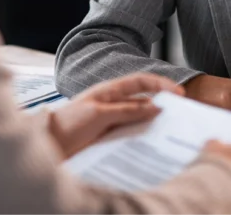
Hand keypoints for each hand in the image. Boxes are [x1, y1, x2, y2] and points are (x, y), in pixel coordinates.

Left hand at [48, 73, 182, 158]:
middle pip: (145, 102)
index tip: (179, 93)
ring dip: (154, 126)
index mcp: (110, 91)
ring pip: (140, 121)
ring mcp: (113, 121)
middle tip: (181, 118)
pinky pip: (132, 136)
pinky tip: (152, 147)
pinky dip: (143, 140)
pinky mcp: (110, 138)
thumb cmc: (68, 122)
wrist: (49, 144)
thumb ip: (127, 110)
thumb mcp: (99, 114)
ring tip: (170, 135)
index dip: (161, 84)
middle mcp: (114, 104)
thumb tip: (156, 107)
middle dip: (163, 107)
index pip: (142, 82)